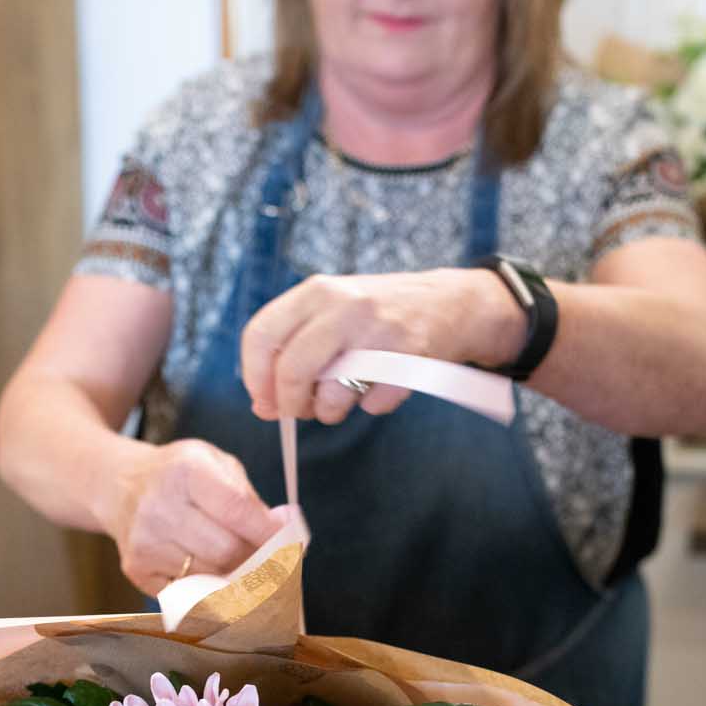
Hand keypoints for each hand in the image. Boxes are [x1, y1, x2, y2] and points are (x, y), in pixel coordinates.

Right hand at [101, 438, 281, 595]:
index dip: (269, 533)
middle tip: (269, 559)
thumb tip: (285, 530)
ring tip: (241, 563)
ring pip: (210, 575)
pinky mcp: (136, 569)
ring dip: (235, 575)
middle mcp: (159, 506)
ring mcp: (144, 542)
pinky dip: (207, 587)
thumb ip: (249, 497)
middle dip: (256, 559)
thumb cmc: (178, 476)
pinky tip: (210, 570)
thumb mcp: (215, 465)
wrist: (118, 486)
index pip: (237, 509)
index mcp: (185, 470)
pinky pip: (188, 591)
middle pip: (226, 551)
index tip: (291, 544)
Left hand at [238, 268, 521, 424]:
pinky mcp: (408, 357)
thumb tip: (262, 406)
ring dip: (330, 411)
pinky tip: (382, 385)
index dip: (254, 376)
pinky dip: (373, 405)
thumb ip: (292, 350)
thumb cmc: (377, 315)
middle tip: (297, 413)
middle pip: (290, 370)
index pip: (260, 334)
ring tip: (340, 401)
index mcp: (316, 292)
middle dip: (288, 404)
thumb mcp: (330, 315)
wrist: (451, 303)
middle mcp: (343, 305)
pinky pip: (373, 404)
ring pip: (331, 395)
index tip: (263, 399)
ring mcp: (377, 330)